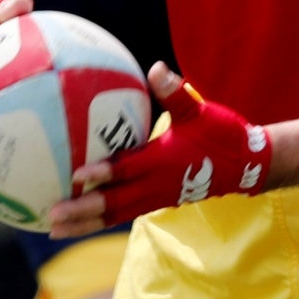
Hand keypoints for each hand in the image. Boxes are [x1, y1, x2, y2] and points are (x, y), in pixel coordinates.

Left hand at [49, 63, 269, 234]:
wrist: (247, 165)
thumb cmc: (222, 134)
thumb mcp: (199, 111)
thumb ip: (175, 92)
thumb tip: (155, 68)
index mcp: (163, 162)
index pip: (129, 170)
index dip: (105, 173)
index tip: (77, 176)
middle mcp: (157, 185)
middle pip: (114, 204)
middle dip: (83, 212)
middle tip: (51, 216)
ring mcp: (156, 198)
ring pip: (115, 215)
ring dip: (85, 224)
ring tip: (54, 229)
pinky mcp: (157, 202)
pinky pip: (122, 214)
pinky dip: (99, 220)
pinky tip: (78, 221)